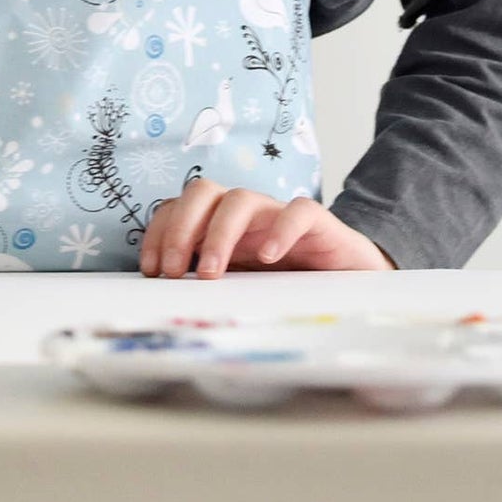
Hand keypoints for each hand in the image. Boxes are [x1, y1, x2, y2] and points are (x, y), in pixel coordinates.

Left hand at [139, 181, 394, 277]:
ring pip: (241, 198)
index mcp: (221, 225)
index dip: (159, 232)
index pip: (178, 208)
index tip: (149, 271)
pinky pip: (299, 210)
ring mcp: (278, 215)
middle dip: (180, 228)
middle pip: (202, 191)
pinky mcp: (318, 224)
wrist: (352, 280)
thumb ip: (210, 288)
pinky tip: (271, 257)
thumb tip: (162, 310)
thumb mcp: (241, 288)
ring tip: (209, 273)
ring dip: (218, 233)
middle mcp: (246, 214)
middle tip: (172, 272)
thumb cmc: (288, 284)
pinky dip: (282, 227)